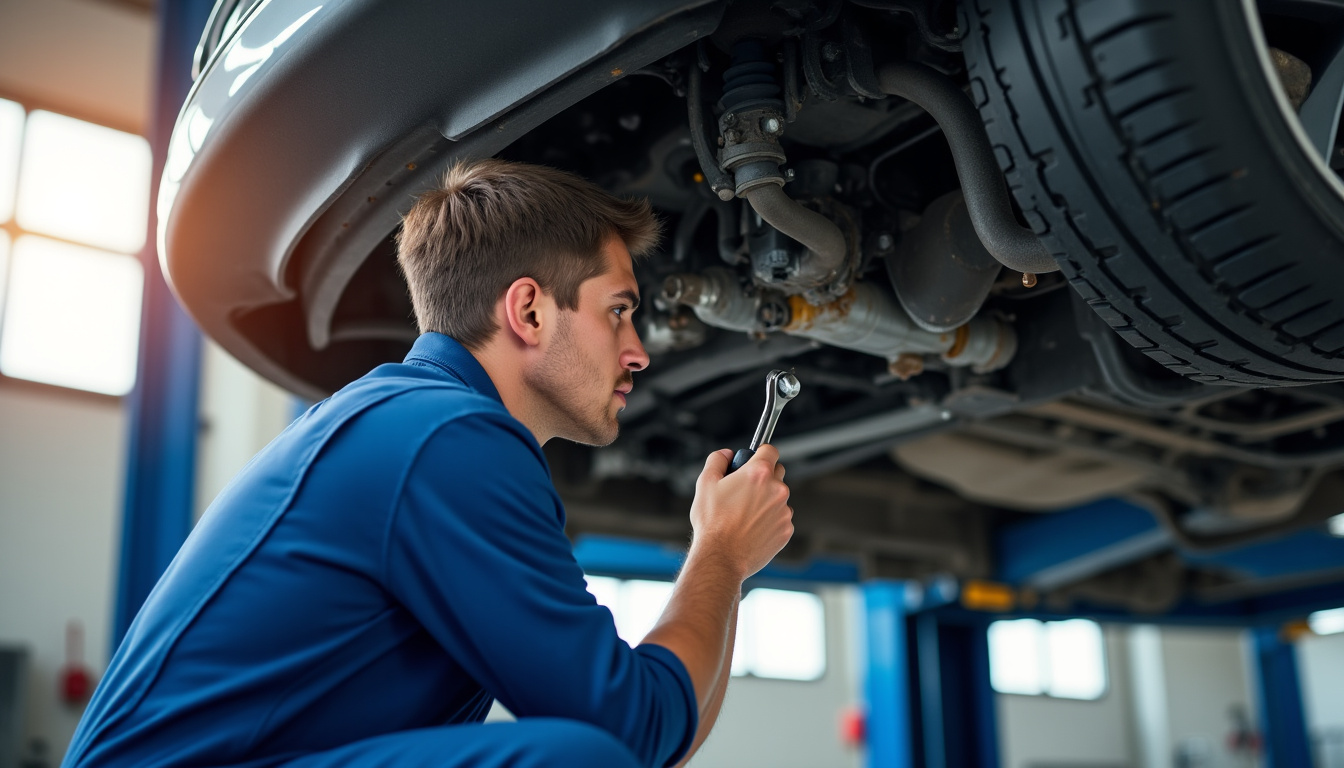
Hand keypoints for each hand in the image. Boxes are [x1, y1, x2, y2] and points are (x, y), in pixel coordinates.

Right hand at [687, 445, 792, 580]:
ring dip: (767, 500)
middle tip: (744, 490)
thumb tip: (726, 454)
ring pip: (779, 497)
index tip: (754, 460)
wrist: (721, 557)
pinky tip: (752, 528)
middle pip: (778, 472)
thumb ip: (717, 460)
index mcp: (758, 474)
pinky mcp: (786, 530)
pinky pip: (781, 518)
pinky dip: (770, 520)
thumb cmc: (712, 523)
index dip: (760, 453)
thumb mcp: (705, 483)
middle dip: (764, 477)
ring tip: (744, 514)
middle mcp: (777, 490)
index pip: (770, 450)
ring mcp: (784, 511)